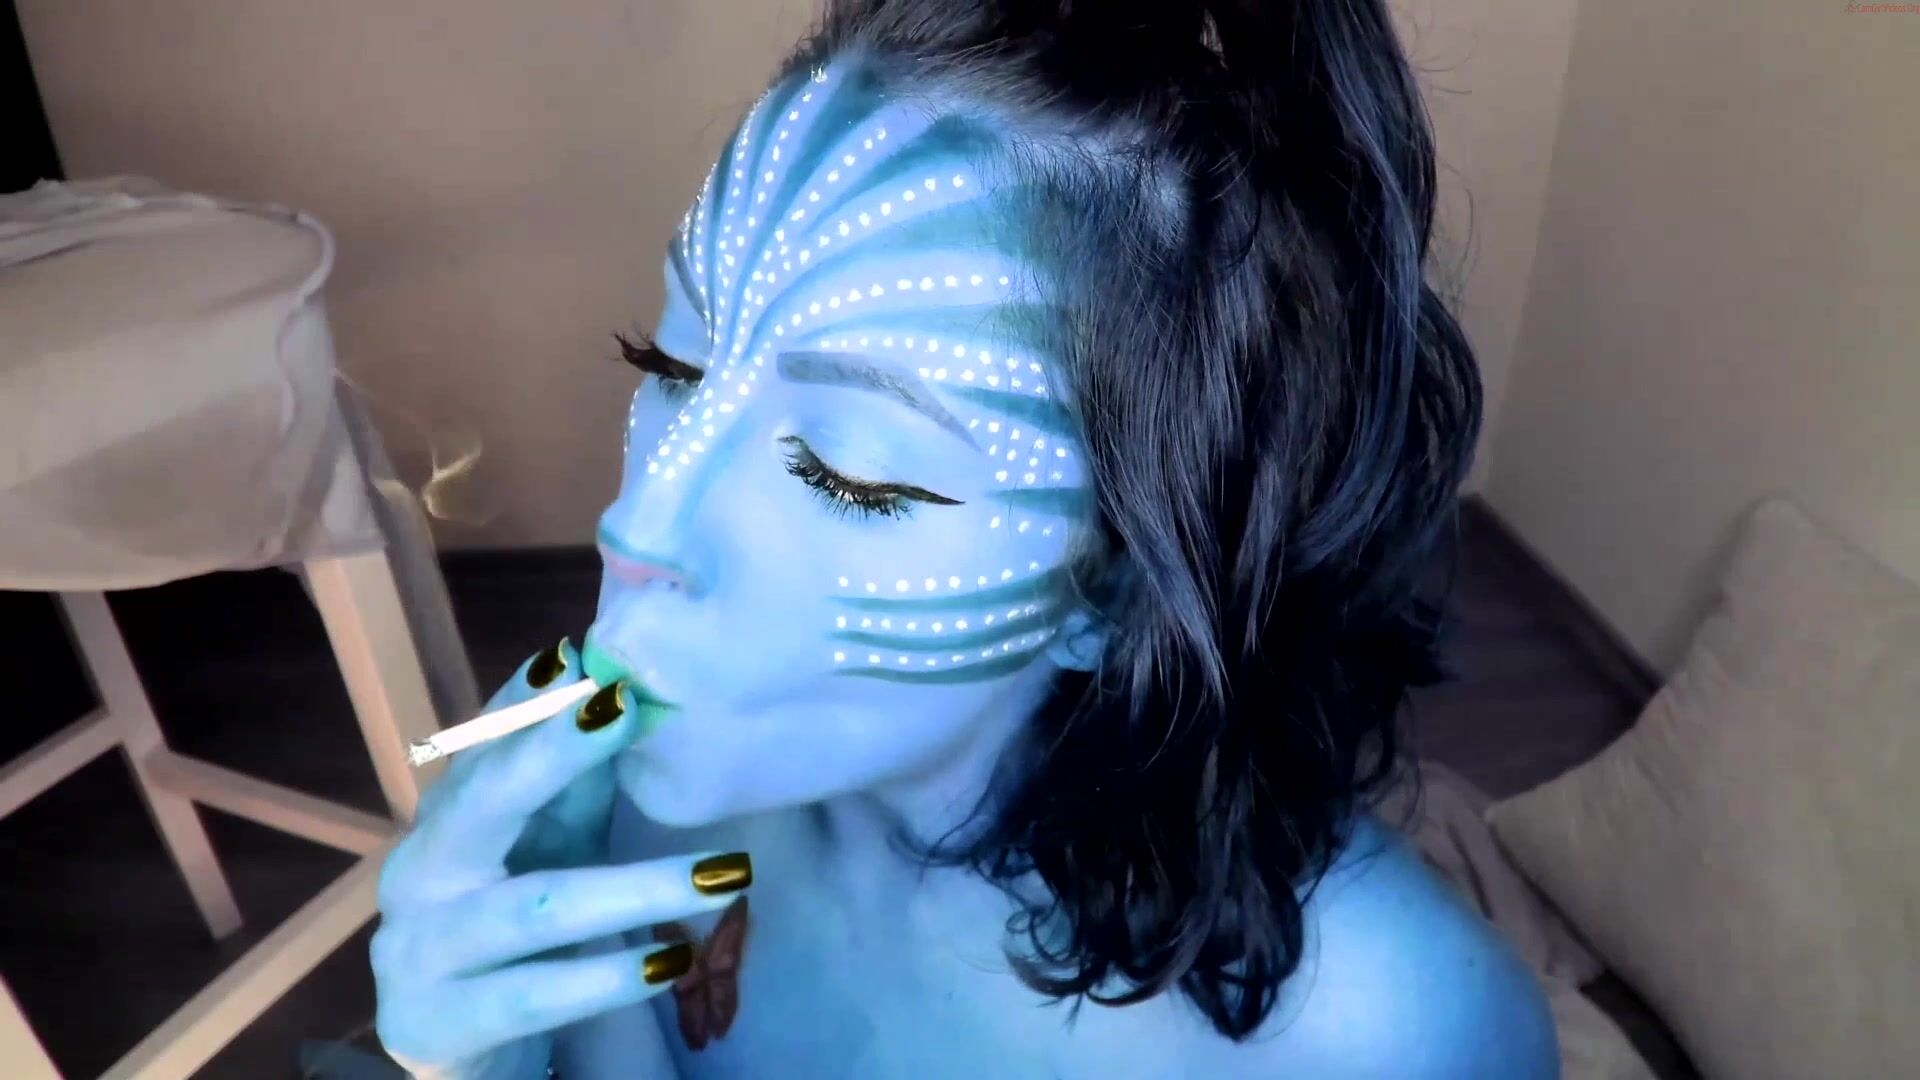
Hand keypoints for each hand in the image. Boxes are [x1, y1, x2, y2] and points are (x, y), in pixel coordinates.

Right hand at [373, 640, 751, 1076]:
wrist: (453, 1045)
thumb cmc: (514, 930)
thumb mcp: (549, 848)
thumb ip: (576, 784)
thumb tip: (628, 695)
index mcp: (447, 821)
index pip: (484, 746)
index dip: (526, 701)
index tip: (580, 652)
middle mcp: (420, 873)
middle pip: (484, 804)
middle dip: (552, 754)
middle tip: (625, 711)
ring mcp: (419, 951)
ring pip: (533, 908)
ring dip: (633, 888)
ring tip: (722, 876)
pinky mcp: (439, 1024)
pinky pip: (533, 995)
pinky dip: (604, 978)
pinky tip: (668, 962)